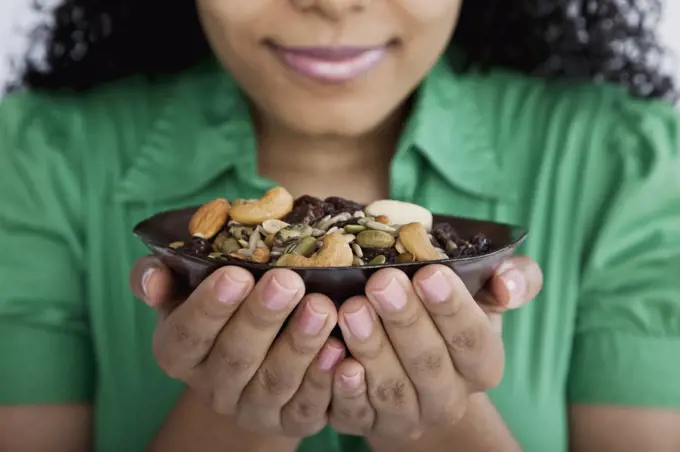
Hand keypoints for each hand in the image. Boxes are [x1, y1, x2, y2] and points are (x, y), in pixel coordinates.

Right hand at [129, 258, 344, 436]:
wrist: (252, 356)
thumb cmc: (219, 309)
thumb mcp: (184, 290)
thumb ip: (160, 279)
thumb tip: (152, 276)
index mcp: (178, 354)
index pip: (187, 335)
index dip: (210, 308)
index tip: (236, 275)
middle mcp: (212, 389)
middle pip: (234, 357)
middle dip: (261, 318)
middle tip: (288, 281)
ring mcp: (252, 410)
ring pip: (274, 382)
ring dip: (299, 345)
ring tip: (322, 308)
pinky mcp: (290, 421)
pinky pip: (306, 407)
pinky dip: (324, 380)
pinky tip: (339, 349)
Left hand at [329, 256, 541, 438]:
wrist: (414, 372)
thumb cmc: (448, 321)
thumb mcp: (483, 296)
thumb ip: (513, 279)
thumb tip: (509, 282)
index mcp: (483, 365)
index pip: (473, 340)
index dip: (451, 308)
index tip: (429, 273)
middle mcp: (449, 399)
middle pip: (429, 364)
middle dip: (405, 321)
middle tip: (382, 283)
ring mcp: (408, 418)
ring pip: (392, 390)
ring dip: (372, 349)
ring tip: (352, 309)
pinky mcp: (368, 425)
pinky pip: (357, 414)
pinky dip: (346, 389)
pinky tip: (337, 358)